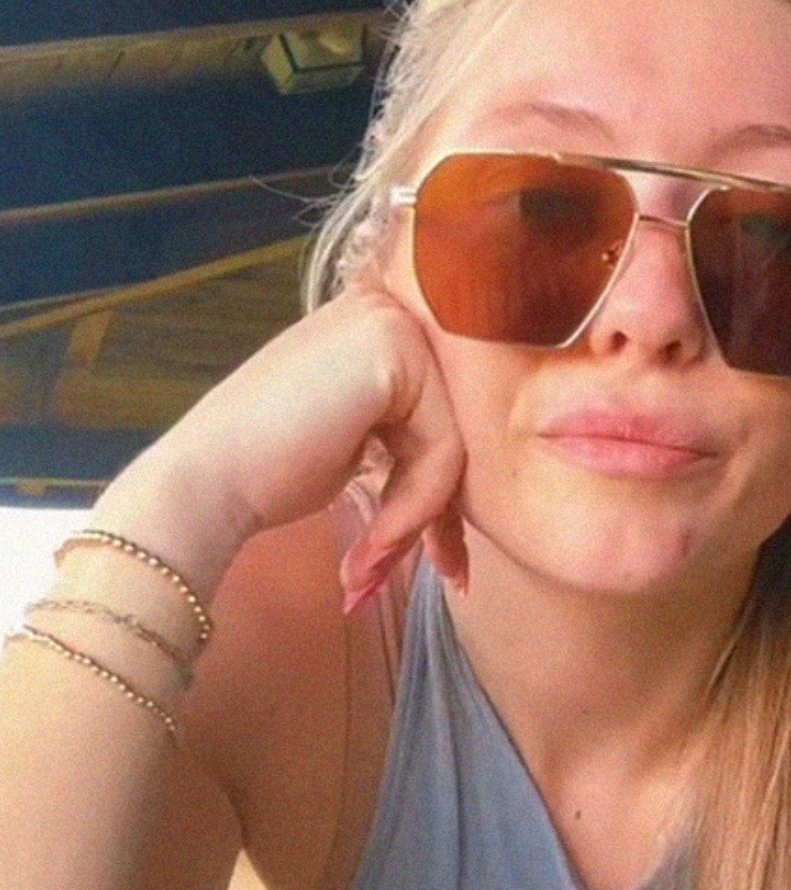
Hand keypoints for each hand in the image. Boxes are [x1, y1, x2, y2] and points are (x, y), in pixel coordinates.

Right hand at [106, 269, 469, 611]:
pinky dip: (412, 510)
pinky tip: (370, 546)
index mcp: (381, 329)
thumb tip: (490, 474)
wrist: (200, 488)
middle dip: (443, 515)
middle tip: (439, 577)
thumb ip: (416, 436)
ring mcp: (391, 323)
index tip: (444, 562)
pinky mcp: (393, 351)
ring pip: (455, 444)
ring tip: (369, 569)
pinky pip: (441, 449)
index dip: (443, 496)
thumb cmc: (267, 475)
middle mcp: (390, 311)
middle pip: (458, 429)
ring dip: (418, 523)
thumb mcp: (362, 445)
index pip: (447, 419)